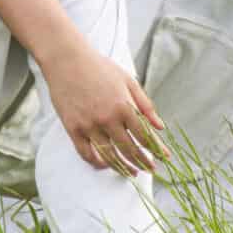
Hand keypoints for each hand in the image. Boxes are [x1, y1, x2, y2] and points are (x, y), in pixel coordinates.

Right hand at [39, 46, 164, 175]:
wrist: (67, 59)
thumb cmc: (99, 67)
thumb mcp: (128, 80)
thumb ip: (145, 105)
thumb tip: (160, 127)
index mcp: (124, 106)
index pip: (145, 135)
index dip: (156, 149)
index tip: (164, 158)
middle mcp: (108, 118)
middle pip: (129, 149)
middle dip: (143, 162)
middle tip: (151, 170)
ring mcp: (89, 125)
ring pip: (110, 156)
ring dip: (123, 167)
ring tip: (132, 173)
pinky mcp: (73, 128)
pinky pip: (87, 154)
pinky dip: (98, 163)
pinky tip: (106, 164)